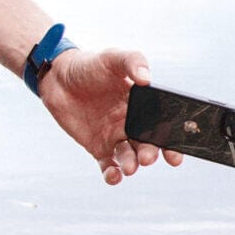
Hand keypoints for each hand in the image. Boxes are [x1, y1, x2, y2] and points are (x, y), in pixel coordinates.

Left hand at [40, 46, 181, 183]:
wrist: (58, 77)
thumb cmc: (89, 65)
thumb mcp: (113, 58)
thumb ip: (133, 62)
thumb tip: (146, 79)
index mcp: (142, 105)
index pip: (161, 123)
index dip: (171, 138)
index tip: (176, 149)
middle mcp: (132, 123)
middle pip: (148, 144)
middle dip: (152, 153)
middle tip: (148, 158)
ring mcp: (115, 136)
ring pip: (130, 157)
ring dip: (133, 164)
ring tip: (130, 167)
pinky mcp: (97, 147)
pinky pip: (109, 165)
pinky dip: (112, 174)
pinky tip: (114, 176)